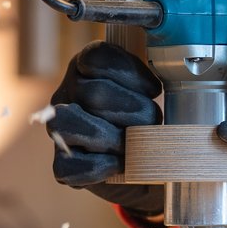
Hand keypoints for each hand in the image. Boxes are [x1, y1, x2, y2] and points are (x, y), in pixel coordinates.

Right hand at [45, 41, 165, 220]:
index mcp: (85, 69)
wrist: (149, 171)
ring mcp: (58, 131)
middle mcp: (66, 94)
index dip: (130, 72)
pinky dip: (101, 166)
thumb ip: (153, 78)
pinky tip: (121, 165)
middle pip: (94, 93)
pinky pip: (71, 163)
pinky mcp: (61, 166)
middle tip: (152, 121)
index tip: (154, 90)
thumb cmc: (149, 125)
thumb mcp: (152, 93)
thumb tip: (168, 78)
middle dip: (133, 110)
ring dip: (113, 137)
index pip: (97, 57)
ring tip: (135, 145)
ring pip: (71, 122)